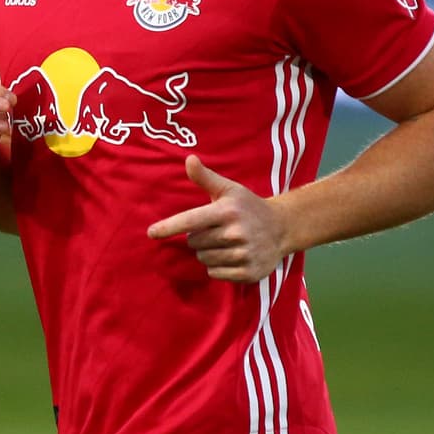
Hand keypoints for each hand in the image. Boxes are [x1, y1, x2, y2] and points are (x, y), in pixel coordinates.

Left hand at [147, 155, 287, 282]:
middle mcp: (235, 233)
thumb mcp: (229, 189)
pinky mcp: (248, 272)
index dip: (169, 227)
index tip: (151, 233)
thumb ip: (206, 178)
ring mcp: (243, 254)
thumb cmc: (248, 206)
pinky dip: (217, 267)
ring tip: (224, 243)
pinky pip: (215, 274)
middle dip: (198, 238)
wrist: (282, 228)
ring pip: (203, 259)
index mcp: (227, 211)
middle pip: (194, 243)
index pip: (191, 220)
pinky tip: (231, 256)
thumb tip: (188, 159)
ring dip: (207, 253)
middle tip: (215, 230)